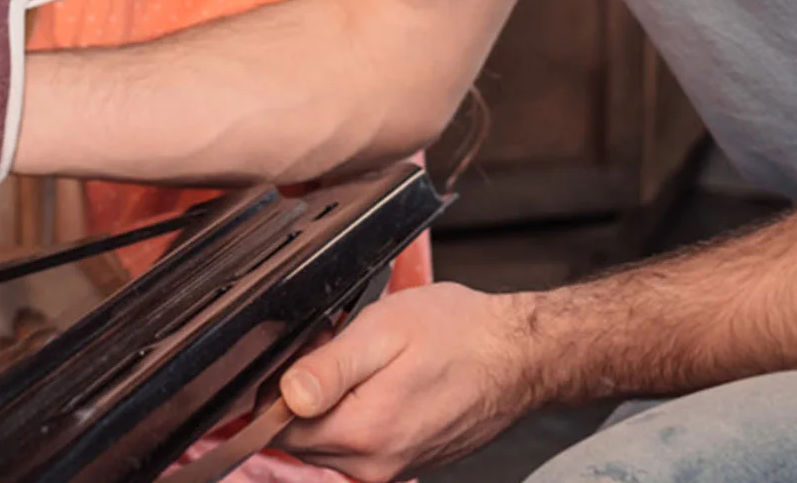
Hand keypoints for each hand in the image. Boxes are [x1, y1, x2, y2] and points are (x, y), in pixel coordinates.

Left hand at [278, 283, 541, 481]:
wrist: (518, 356)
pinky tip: (380, 375)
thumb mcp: (386, 329)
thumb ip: (330, 366)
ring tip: (361, 355)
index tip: (303, 347)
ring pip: (328, 440)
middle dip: (302, 391)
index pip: (280, 427)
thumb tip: (284, 394)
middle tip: (333, 341)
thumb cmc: (459, 334)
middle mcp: (375, 464)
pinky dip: (355, 410)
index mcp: (364, 432)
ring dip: (329, 400)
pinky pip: (358, 442)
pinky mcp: (405, 461)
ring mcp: (392, 468)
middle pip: (302, 436)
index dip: (277, 383)